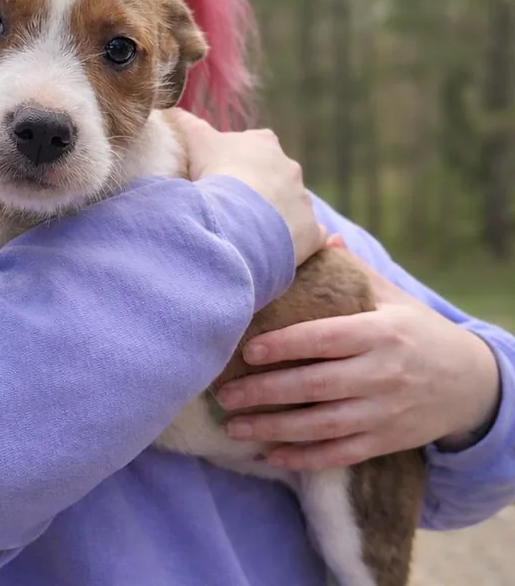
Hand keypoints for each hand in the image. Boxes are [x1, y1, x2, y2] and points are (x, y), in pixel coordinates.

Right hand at [172, 110, 325, 265]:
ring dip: (274, 215)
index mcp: (263, 143)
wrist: (239, 219)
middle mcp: (290, 167)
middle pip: (274, 175)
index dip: (236, 159)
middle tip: (231, 205)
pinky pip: (309, 235)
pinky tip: (278, 249)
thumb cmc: (217, 174)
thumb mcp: (196, 142)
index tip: (220, 174)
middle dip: (257, 188)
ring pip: (290, 205)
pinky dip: (297, 241)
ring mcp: (303, 200)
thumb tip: (169, 109)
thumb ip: (186, 124)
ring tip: (248, 231)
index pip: (253, 145)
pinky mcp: (311, 231)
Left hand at [215, 238, 501, 469]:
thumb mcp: (394, 298)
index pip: (324, 338)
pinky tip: (269, 455)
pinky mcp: (385, 441)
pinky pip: (339, 454)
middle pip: (315, 385)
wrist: (471, 384)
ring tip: (233, 426)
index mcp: (379, 333)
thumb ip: (355, 272)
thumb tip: (321, 236)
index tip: (246, 350)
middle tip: (223, 393)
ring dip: (273, 428)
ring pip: (321, 425)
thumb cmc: (417, 332)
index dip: (284, 345)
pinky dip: (303, 458)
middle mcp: (381, 374)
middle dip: (265, 392)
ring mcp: (383, 412)